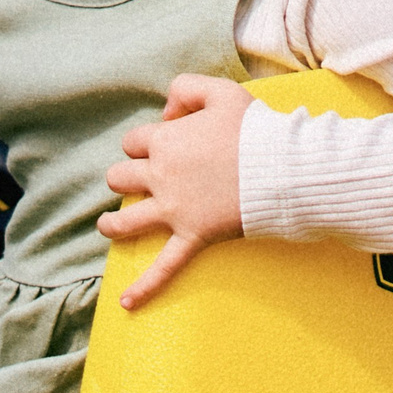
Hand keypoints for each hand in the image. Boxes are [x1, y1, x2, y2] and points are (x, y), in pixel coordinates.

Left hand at [98, 74, 252, 308]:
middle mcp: (161, 176)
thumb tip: (166, 111)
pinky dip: (145, 287)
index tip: (162, 144)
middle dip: (125, 177)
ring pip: (125, 221)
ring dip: (113, 224)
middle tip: (139, 180)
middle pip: (120, 177)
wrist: (283, 168)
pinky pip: (164, 266)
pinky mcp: (193, 236)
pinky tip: (127, 303)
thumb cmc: (256, 129)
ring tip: (109, 226)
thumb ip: (186, 89)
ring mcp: (174, 210)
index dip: (145, 142)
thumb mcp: (221, 91)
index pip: (134, 141)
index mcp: (165, 141)